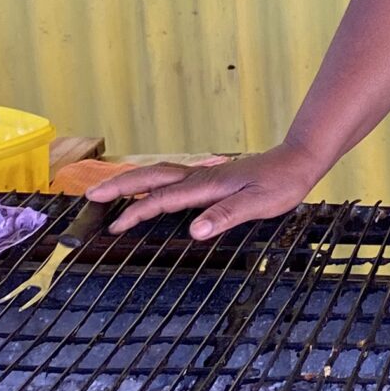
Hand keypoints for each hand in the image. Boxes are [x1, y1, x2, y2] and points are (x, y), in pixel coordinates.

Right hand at [90, 144, 320, 239]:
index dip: (137, 212)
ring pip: (158, 174)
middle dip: (120, 186)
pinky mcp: (210, 177)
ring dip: (131, 180)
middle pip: (151, 177)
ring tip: (107, 191)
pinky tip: (148, 188)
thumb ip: (226, 214)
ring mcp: (204, 175)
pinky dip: (150, 181)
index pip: (164, 199)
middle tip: (91, 196)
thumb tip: (195, 230)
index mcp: (207, 186)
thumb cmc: (281, 184)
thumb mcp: (259, 203)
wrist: (298, 161)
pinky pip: (171, 178)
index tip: (114, 226)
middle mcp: (200, 177)